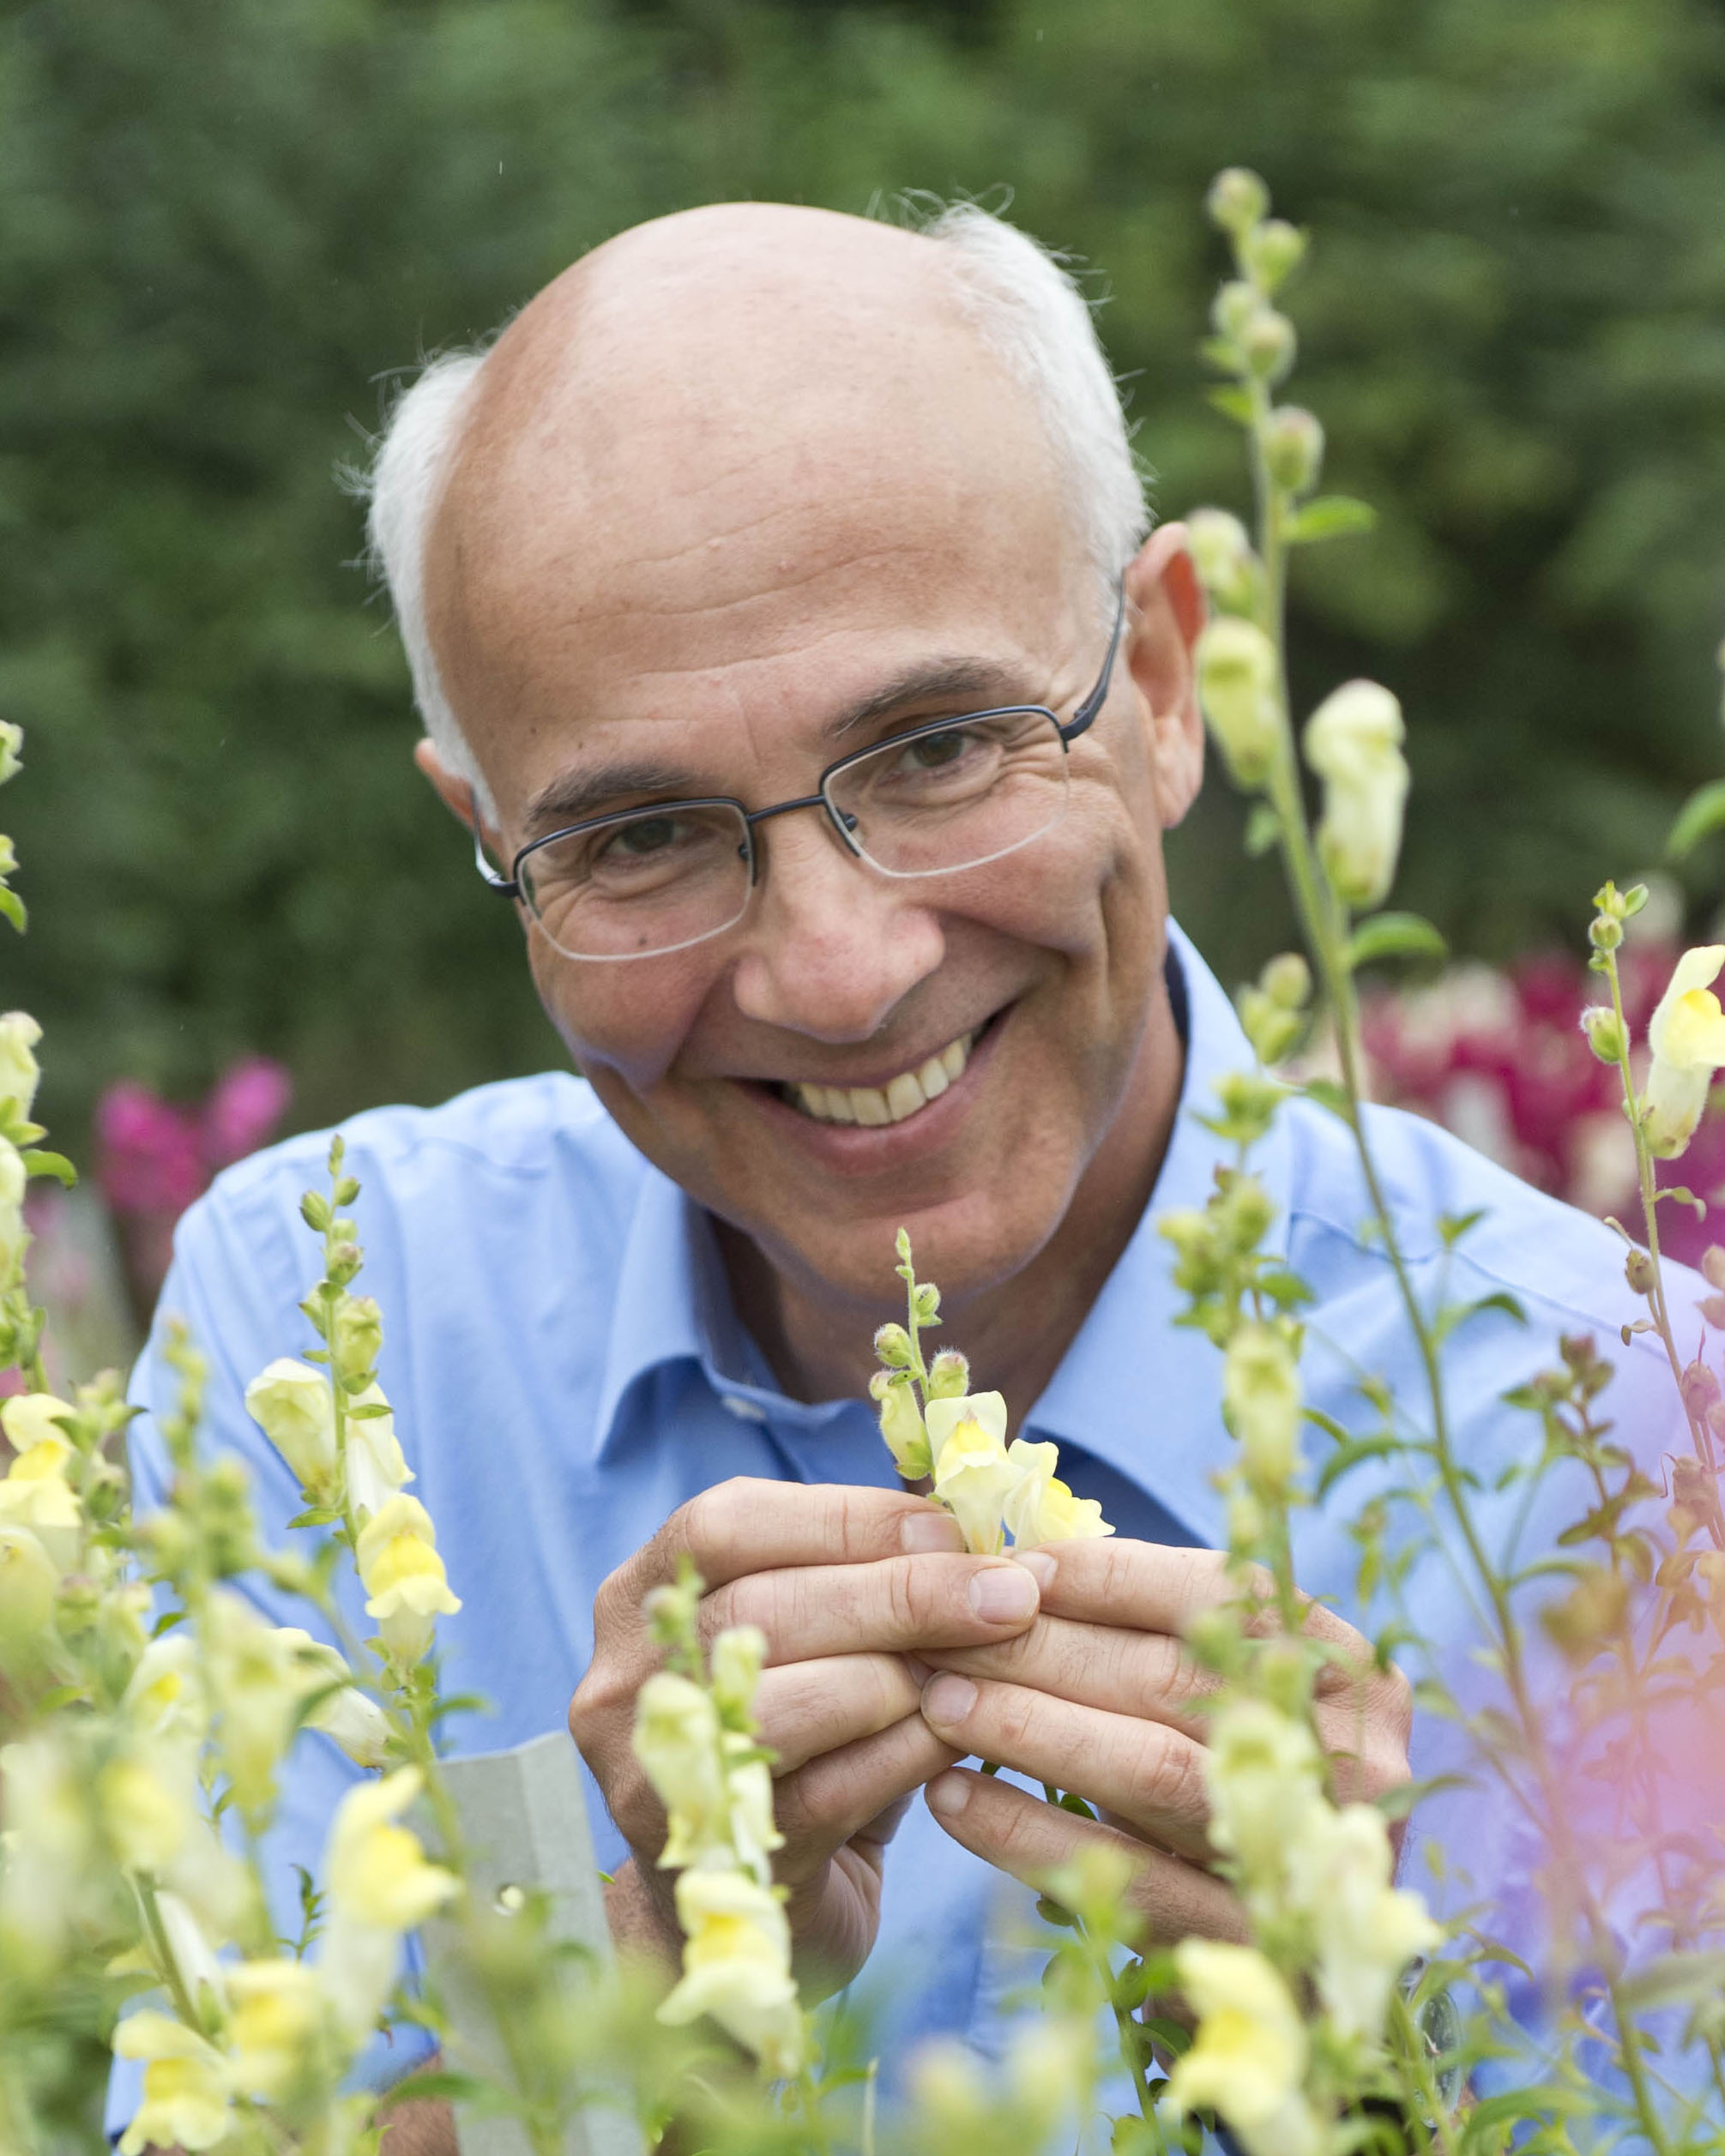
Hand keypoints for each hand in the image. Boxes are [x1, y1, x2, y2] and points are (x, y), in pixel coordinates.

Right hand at [569, 1476, 1043, 1993]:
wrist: (753, 1889)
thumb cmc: (801, 1730)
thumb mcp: (818, 1631)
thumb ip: (866, 1570)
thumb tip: (969, 1518)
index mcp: (638, 1593)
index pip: (726, 1524)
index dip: (845, 1519)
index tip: (950, 1532)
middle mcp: (626, 1679)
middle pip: (762, 1611)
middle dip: (900, 1596)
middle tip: (1005, 1597)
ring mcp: (663, 1773)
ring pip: (786, 1704)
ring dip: (899, 1680)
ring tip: (974, 1672)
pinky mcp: (722, 1855)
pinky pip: (830, 1790)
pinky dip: (908, 1754)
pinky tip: (959, 1738)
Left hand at [914, 1538, 1411, 1943]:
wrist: (1287, 1955)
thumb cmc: (1227, 1783)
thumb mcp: (1221, 1693)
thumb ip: (1147, 1629)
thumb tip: (1017, 1563)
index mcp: (1344, 1668)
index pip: (1219, 1592)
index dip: (1104, 1576)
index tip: (1008, 1568)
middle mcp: (1348, 1754)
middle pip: (1172, 1679)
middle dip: (1040, 1648)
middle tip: (941, 1634)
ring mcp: (1307, 1853)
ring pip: (1150, 1770)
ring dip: (1030, 1729)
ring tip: (942, 1703)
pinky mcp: (1249, 1939)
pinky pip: (1122, 1875)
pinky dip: (1026, 1831)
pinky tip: (954, 1797)